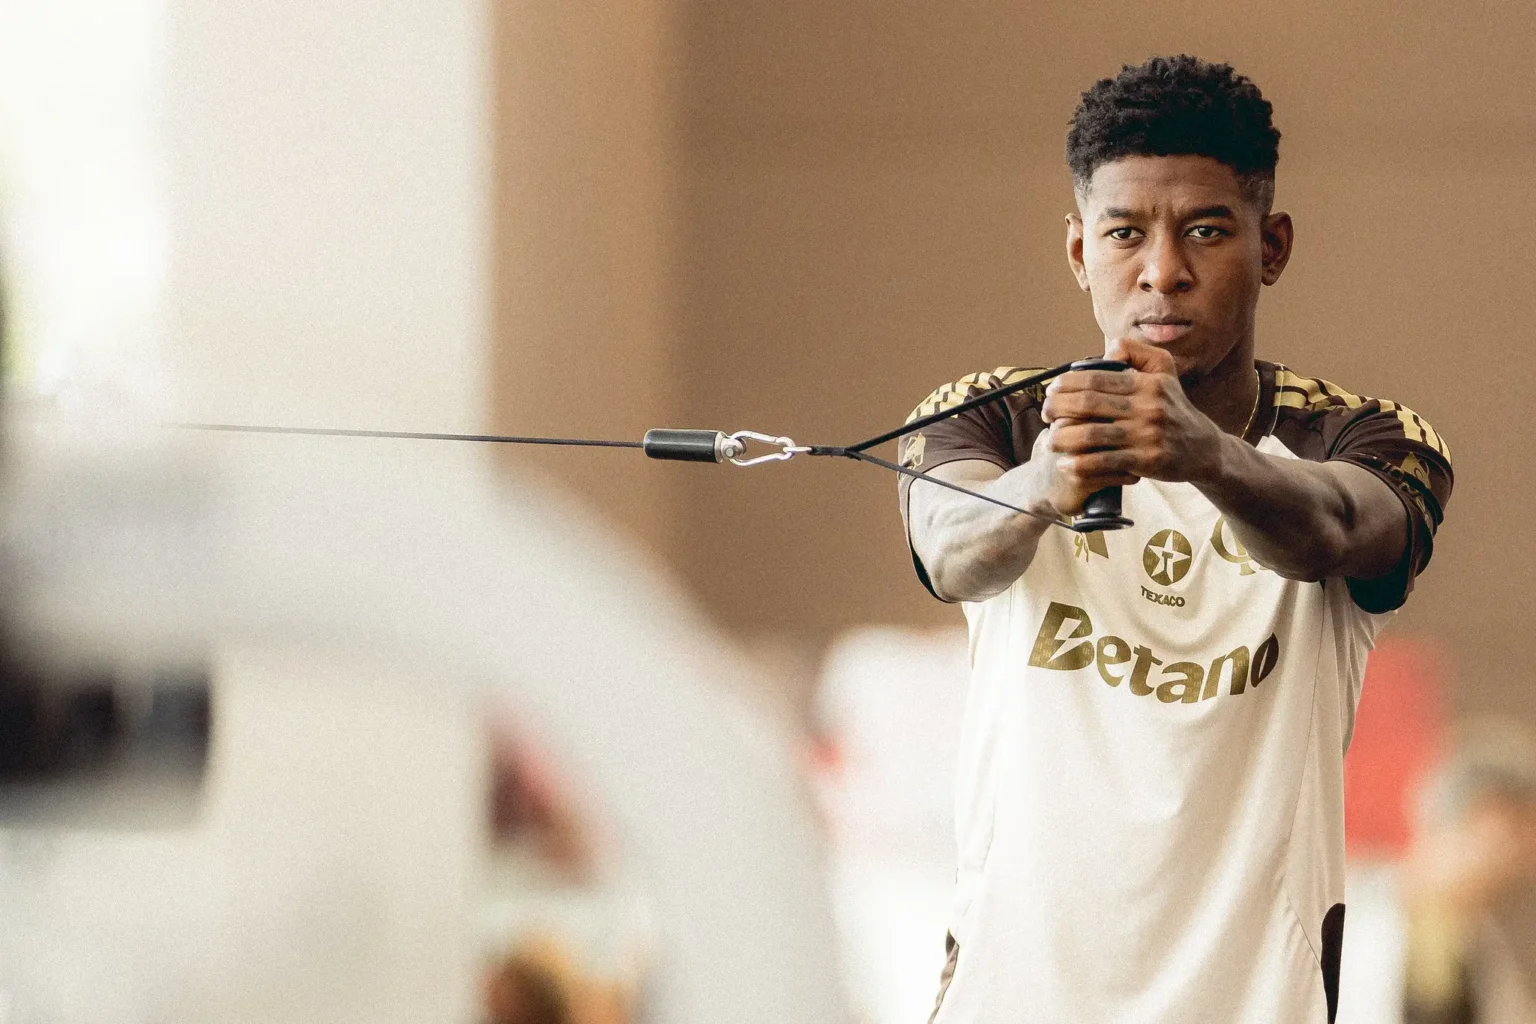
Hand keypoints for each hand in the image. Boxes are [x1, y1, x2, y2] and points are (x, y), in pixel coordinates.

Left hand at [1039, 337, 1222, 513]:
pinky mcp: (1146, 461)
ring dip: (1062, 438)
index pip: (1096, 379)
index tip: (1051, 391)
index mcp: (1148, 383)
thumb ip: (1135, 352)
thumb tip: (1106, 352)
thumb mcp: (1164, 370)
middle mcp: (1148, 407)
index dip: (1066, 384)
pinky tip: (1066, 463)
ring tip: (1050, 440)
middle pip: (1088, 404)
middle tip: (1045, 413)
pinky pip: (1103, 462)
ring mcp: (1147, 435)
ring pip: (1091, 435)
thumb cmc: (1174, 408)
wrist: (1204, 448)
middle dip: (1058, 408)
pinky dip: (1079, 464)